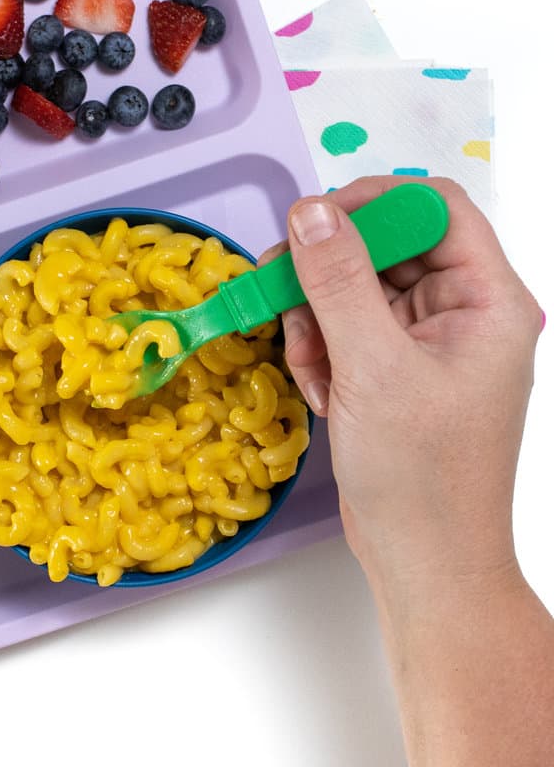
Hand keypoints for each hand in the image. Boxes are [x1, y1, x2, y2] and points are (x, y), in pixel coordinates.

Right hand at [262, 176, 543, 585]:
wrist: (424, 563)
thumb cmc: (421, 477)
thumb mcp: (373, 368)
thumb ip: (338, 282)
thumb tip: (309, 212)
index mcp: (487, 301)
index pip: (434, 209)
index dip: (371, 202)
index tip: (310, 222)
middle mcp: (462, 314)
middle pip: (385, 248)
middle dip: (328, 274)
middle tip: (280, 292)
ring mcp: (426, 345)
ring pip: (355, 291)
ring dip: (317, 321)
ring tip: (314, 369)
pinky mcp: (394, 372)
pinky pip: (346, 332)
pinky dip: (322, 353)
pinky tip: (324, 394)